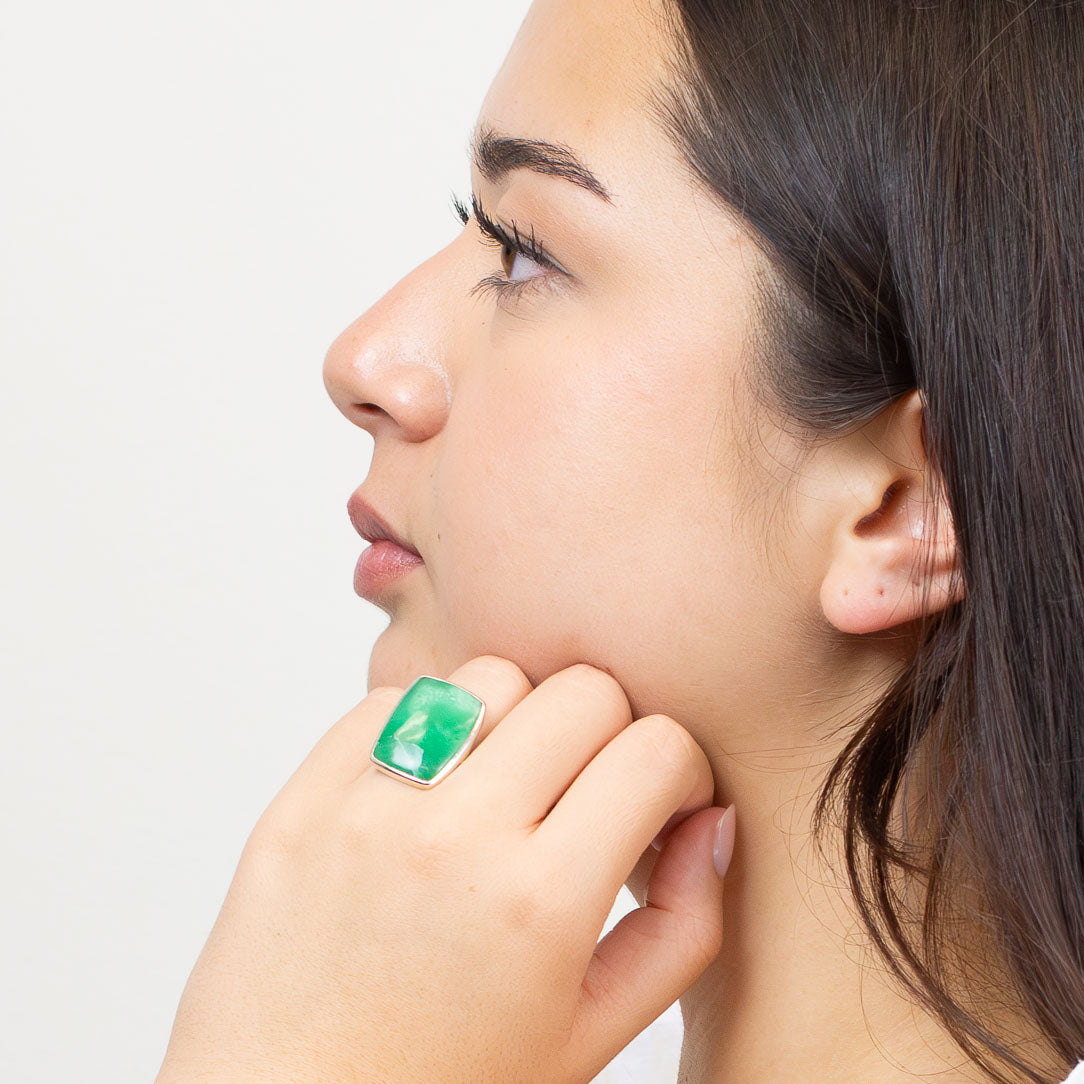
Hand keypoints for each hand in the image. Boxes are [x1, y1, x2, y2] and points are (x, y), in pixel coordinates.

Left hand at [156, 656, 733, 1082]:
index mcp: (540, 905)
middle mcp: (454, 839)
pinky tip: (432, 788)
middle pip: (584, 690)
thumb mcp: (591, 1035)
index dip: (678, 770)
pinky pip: (393, 700)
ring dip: (519, 719)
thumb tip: (711, 821)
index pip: (657, 748)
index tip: (656, 801)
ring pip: (491, 677)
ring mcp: (368, 811)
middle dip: (610, 732)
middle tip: (586, 791)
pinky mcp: (303, 801)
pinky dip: (429, 727)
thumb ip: (680, 928)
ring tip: (505, 786)